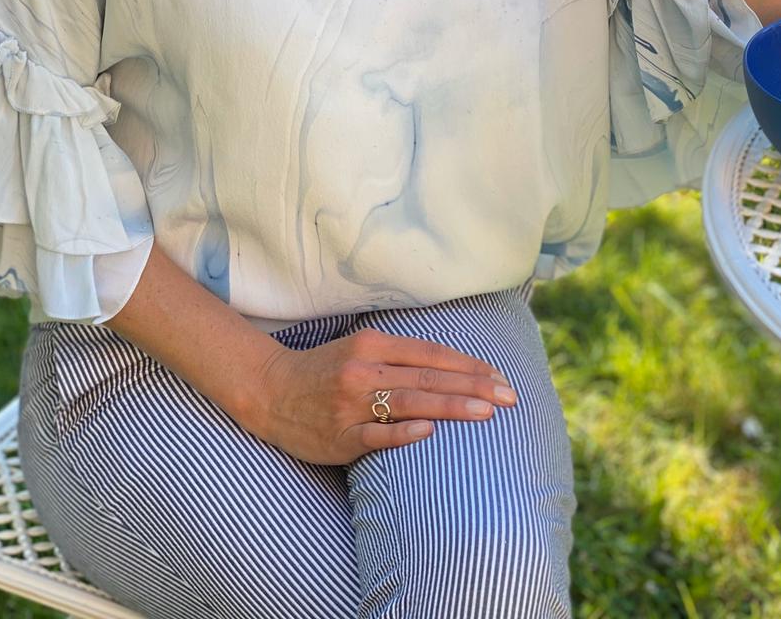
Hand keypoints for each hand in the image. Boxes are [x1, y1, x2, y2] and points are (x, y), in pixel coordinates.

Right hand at [245, 327, 519, 464]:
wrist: (270, 391)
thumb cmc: (324, 371)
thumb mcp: (361, 350)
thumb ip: (400, 356)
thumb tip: (450, 366)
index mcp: (372, 344)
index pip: (431, 353)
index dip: (467, 364)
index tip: (499, 377)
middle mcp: (364, 370)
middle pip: (428, 377)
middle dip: (474, 386)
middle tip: (510, 396)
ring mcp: (351, 403)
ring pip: (410, 402)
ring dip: (452, 406)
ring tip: (486, 412)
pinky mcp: (340, 435)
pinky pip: (376, 435)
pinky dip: (402, 432)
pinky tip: (429, 430)